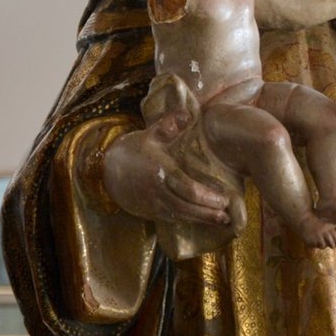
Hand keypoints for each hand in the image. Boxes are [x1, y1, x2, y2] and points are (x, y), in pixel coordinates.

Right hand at [103, 116, 229, 226]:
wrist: (107, 170)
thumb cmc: (133, 150)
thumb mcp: (150, 133)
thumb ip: (169, 124)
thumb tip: (188, 114)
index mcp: (160, 170)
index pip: (187, 188)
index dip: (206, 196)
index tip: (224, 198)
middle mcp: (157, 190)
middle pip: (186, 206)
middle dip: (208, 212)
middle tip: (228, 214)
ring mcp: (153, 203)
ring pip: (181, 215)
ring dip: (202, 220)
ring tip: (222, 221)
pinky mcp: (150, 211)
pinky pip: (172, 218)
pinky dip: (189, 221)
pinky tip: (204, 220)